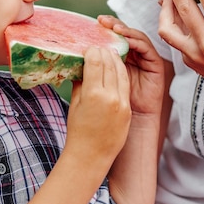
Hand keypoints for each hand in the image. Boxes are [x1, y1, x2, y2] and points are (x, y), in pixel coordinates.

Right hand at [65, 46, 130, 167]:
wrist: (91, 156)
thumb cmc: (78, 131)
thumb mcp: (75, 103)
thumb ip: (80, 82)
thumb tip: (82, 64)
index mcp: (93, 95)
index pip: (96, 62)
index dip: (92, 52)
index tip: (89, 48)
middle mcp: (110, 97)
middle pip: (110, 64)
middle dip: (104, 53)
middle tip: (99, 47)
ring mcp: (122, 103)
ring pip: (121, 72)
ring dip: (115, 60)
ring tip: (108, 54)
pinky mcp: (128, 109)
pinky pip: (125, 85)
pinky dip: (121, 73)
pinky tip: (116, 68)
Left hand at [98, 15, 164, 116]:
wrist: (127, 126)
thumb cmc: (110, 107)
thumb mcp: (95, 85)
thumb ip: (88, 70)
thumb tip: (74, 54)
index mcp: (117, 59)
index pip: (111, 38)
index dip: (102, 30)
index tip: (91, 25)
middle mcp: (132, 56)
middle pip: (124, 34)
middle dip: (113, 25)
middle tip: (101, 21)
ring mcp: (144, 59)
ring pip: (135, 37)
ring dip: (125, 30)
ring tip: (113, 28)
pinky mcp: (155, 65)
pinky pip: (147, 48)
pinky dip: (136, 40)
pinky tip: (126, 39)